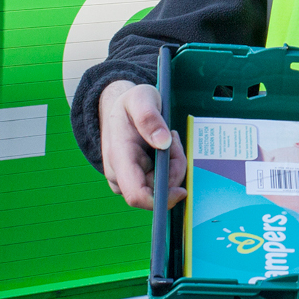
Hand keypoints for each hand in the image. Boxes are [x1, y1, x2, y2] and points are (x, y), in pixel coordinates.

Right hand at [98, 80, 185, 209]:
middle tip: (174, 139)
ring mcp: (126, 180)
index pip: (136, 195)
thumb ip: (150, 117)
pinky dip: (168, 167)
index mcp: (120, 157)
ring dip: (172, 165)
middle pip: (157, 190)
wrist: (116, 108)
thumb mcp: (141, 97)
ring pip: (160, 187)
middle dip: (174, 168)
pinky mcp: (134, 180)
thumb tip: (164, 143)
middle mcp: (119, 174)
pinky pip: (159, 182)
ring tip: (168, 139)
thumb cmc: (130, 103)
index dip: (160, 200)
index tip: (181, 190)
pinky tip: (163, 148)